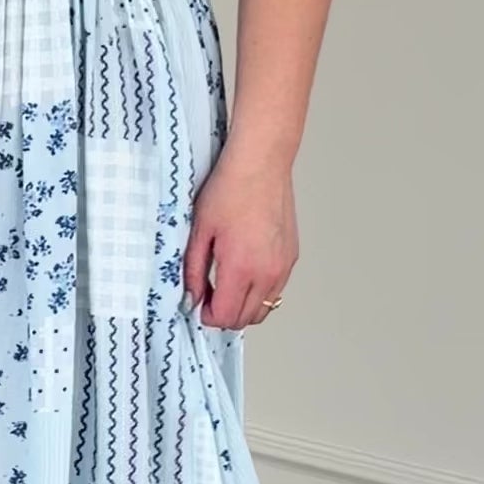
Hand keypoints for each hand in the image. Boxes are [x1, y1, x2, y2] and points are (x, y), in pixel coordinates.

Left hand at [182, 142, 298, 330]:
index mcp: (242, 267)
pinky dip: (259, 291)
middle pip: (246, 319)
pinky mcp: (291, 257)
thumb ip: (194, 270)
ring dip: (243, 305)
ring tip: (226, 284)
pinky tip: (244, 271)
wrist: (260, 164)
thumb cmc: (230, 189)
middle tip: (209, 295)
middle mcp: (267, 272)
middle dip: (224, 315)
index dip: (208, 316)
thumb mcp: (200, 231)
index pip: (226, 317)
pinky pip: (275, 290)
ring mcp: (283, 266)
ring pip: (264, 309)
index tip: (199, 304)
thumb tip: (191, 297)